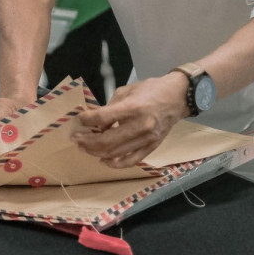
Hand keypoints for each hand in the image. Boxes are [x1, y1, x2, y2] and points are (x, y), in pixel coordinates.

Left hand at [74, 73, 189, 166]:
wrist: (176, 97)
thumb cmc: (150, 91)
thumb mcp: (126, 91)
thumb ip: (110, 108)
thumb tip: (95, 123)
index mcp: (133, 107)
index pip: (102, 117)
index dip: (87, 120)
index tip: (79, 119)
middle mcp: (140, 125)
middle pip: (106, 140)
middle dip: (87, 141)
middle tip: (76, 138)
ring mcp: (147, 139)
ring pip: (115, 153)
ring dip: (96, 152)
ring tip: (85, 147)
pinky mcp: (152, 147)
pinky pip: (131, 161)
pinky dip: (115, 163)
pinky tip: (103, 160)